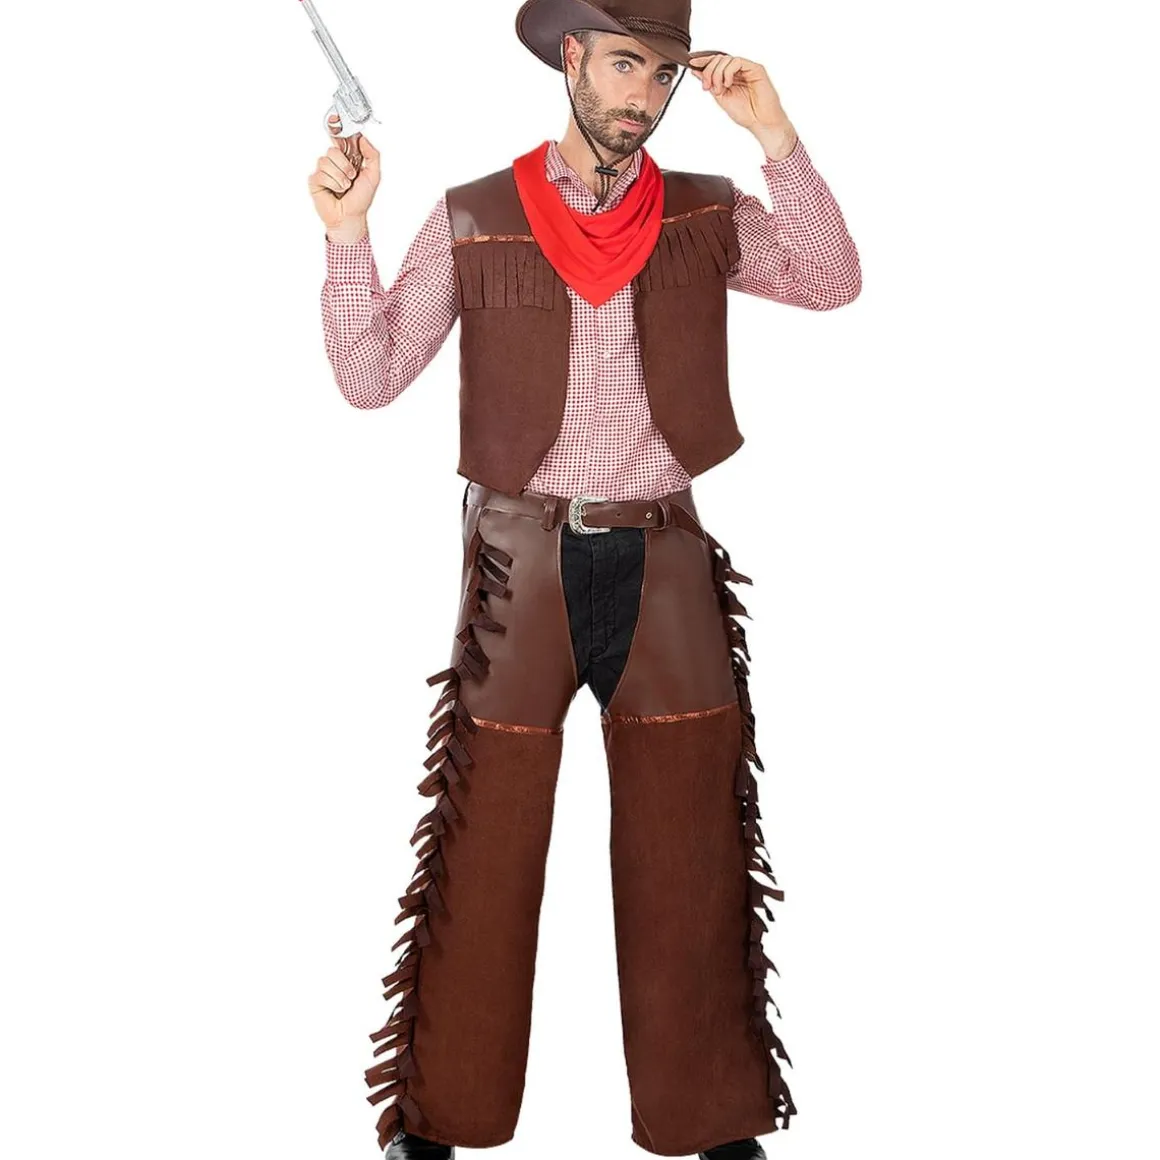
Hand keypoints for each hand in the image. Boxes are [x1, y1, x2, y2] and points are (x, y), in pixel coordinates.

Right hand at [308, 114, 381, 232]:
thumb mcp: (374, 175)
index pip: (340, 139)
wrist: (351, 217)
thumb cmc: (360, 199)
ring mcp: (323, 170)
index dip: (337, 129)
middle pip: (333, 149)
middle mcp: (334, 162)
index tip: (336, 118)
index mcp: (347, 158)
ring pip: (326, 160)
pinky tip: (335, 191)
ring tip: (344, 187)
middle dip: (345, 165)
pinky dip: (332, 183)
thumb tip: (363, 138)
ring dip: (340, 177)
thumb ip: (372, 155)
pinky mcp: (315, 180)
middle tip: (351, 177)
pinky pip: (321, 173)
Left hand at [686, 53, 786, 132]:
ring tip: (719, 89)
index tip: (691, 64)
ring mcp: (747, 68)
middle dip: (708, 71)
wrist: (761, 122)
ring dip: (717, 74)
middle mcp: (739, 70)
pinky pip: (737, 62)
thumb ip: (710, 84)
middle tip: (707, 87)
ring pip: (726, 59)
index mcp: (731, 76)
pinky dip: (728, 72)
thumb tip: (696, 71)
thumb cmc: (746, 113)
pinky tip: (728, 84)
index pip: (716, 63)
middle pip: (719, 59)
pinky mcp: (755, 68)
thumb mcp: (721, 97)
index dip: (703, 61)